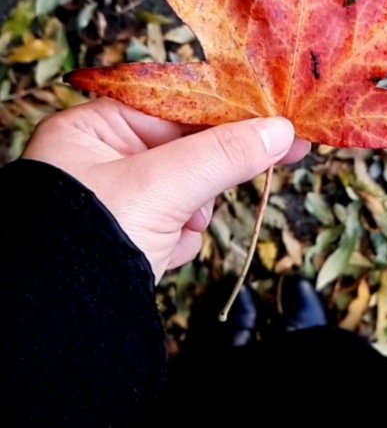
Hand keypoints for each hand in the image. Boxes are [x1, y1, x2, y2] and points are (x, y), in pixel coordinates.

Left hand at [23, 98, 309, 281]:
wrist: (67, 321)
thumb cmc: (94, 237)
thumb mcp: (163, 185)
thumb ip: (223, 154)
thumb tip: (278, 131)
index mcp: (89, 130)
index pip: (170, 106)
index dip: (222, 109)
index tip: (271, 113)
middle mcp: (96, 160)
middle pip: (180, 149)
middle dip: (205, 173)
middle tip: (275, 153)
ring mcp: (112, 201)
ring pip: (183, 188)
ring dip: (192, 211)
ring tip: (180, 226)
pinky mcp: (127, 236)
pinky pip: (172, 222)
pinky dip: (177, 238)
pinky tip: (164, 250)